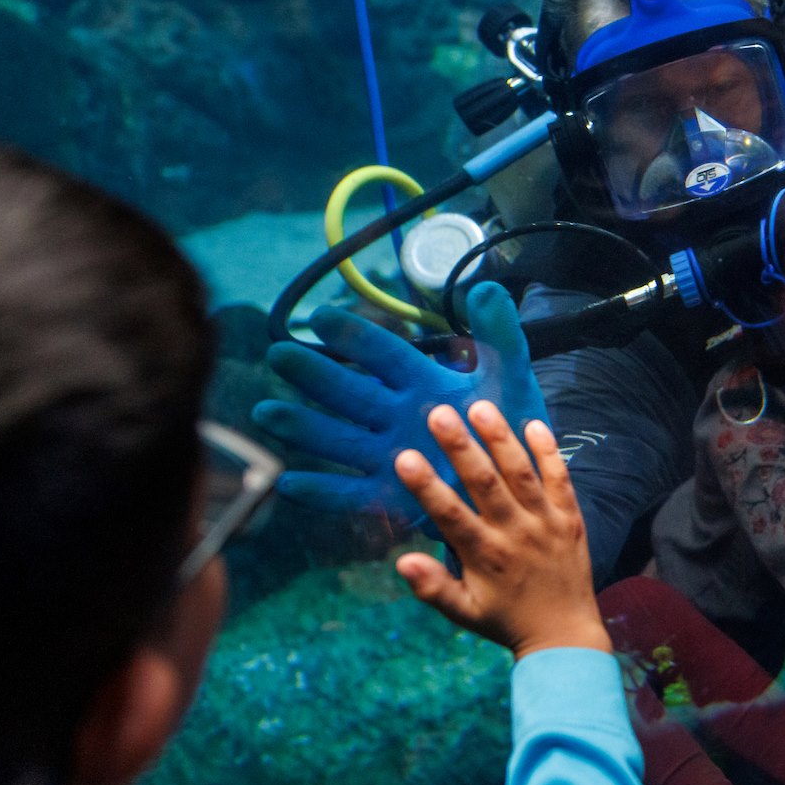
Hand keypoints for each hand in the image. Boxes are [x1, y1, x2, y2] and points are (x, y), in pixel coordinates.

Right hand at [256, 281, 547, 526]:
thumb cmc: (508, 426)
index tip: (322, 318)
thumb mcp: (509, 378)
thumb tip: (486, 288)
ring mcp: (391, 456)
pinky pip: (351, 494)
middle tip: (279, 355)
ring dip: (305, 428)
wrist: (518, 484)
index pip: (386, 355)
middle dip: (317, 375)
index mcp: (424, 382)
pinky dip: (321, 492)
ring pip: (341, 439)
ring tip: (266, 413)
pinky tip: (287, 484)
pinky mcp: (390, 496)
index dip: (358, 338)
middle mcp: (398, 416)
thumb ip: (499, 335)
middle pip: (352, 393)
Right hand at [392, 401, 605, 659]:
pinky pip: (561, 480)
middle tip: (438, 414)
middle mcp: (516, 534)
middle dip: (461, 448)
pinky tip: (533, 425)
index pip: (450, 515)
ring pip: (522, 474)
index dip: (427, 486)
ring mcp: (547, 523)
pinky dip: (549, 452)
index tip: (405, 457)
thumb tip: (402, 562)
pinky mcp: (571, 518)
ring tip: (480, 407)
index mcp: (485, 556)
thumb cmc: (505, 620)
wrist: (564, 634)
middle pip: (485, 484)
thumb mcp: (464, 612)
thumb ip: (433, 588)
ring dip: (501, 440)